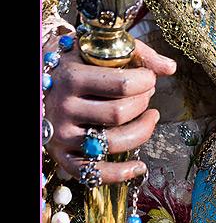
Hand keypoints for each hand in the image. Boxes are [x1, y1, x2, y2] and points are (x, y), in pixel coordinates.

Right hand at [43, 35, 175, 183]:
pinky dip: (120, 173)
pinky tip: (140, 166)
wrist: (38, 77)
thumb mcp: (101, 48)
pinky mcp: (62, 155)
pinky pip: (93, 173)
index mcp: (71, 77)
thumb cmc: (77, 61)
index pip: (123, 85)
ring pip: (114, 143)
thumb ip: (138, 53)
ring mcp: (61, 134)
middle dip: (143, 103)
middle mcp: (63, 108)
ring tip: (151, 117)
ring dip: (142, 131)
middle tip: (146, 95)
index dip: (146, 81)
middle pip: (120, 114)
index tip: (148, 78)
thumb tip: (170, 68)